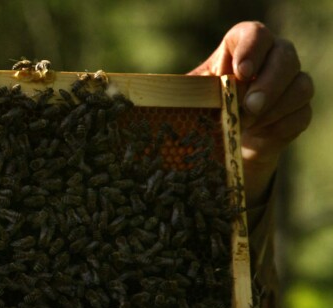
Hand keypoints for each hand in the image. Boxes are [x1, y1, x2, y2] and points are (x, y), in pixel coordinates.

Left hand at [189, 21, 312, 205]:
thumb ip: (171, 93)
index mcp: (239, 51)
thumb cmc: (200, 117)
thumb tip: (132, 87)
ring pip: (300, 84)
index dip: (251, 47)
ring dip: (275, 106)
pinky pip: (301, 113)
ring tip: (248, 124)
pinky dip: (281, 125)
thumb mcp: (183, 102)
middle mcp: (271, 61)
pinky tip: (259, 135)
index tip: (240, 71)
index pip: (253, 33)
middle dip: (269, 81)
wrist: (222, 147)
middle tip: (247, 106)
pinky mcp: (298, 112)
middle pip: (285, 54)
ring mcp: (289, 85)